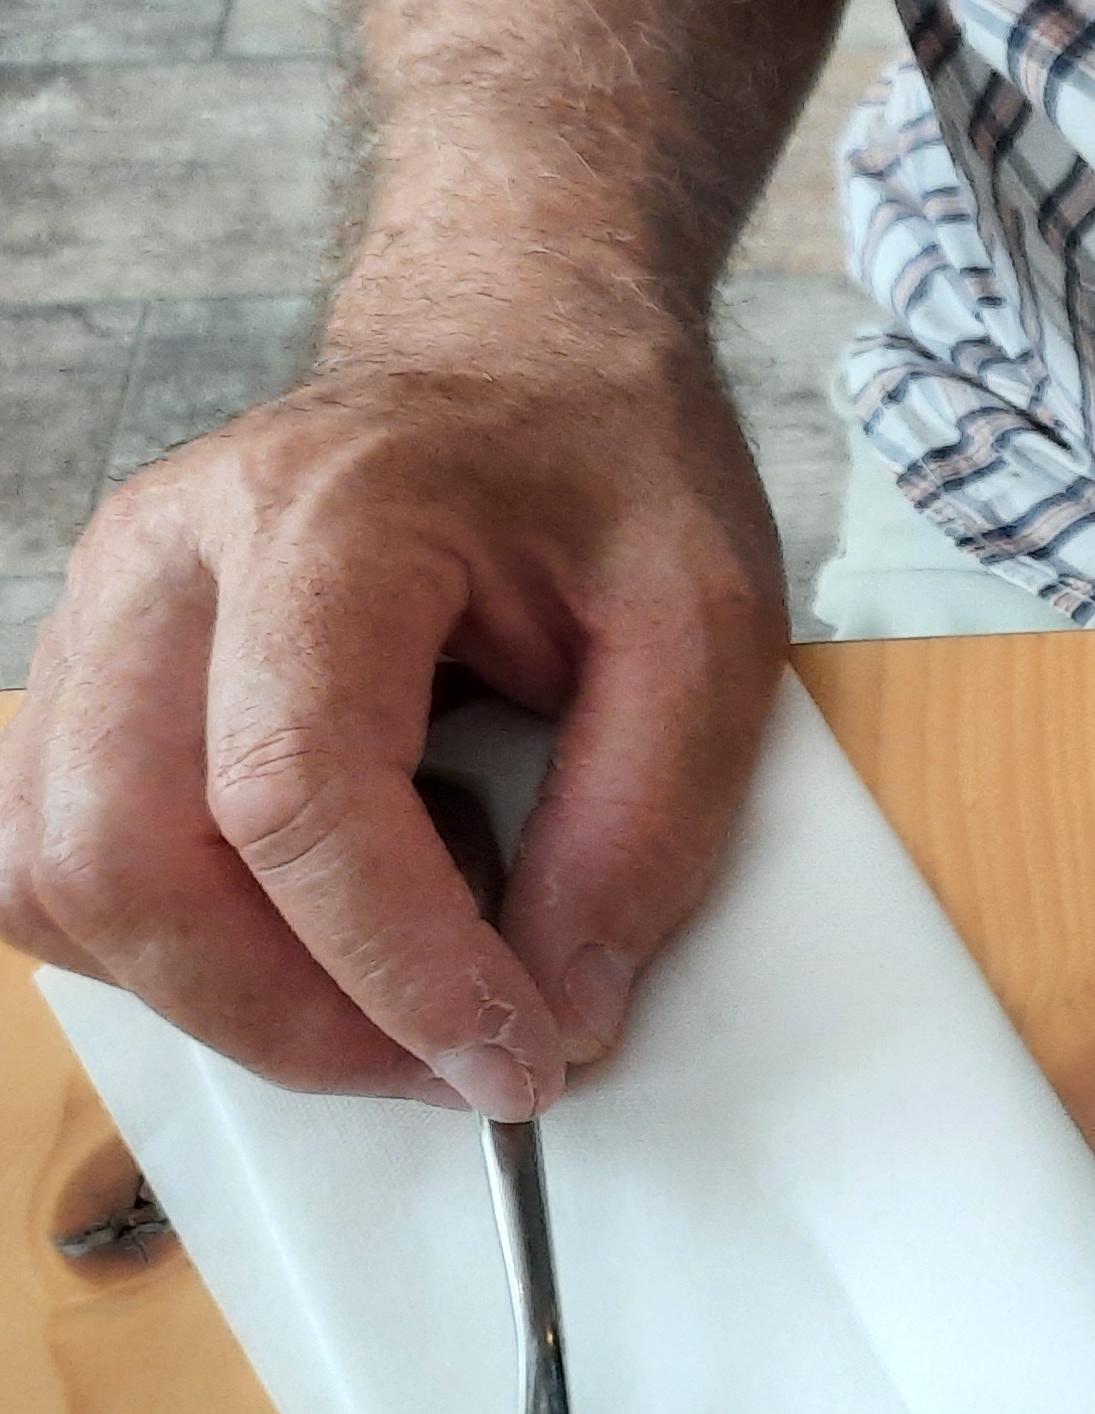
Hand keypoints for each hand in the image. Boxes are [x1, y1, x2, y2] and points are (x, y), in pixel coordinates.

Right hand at [0, 332, 788, 1114]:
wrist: (516, 347)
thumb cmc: (607, 461)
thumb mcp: (710, 624)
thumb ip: (644, 824)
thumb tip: (560, 1008)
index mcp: (327, 519)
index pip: (294, 793)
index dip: (399, 966)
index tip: (517, 1057)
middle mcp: (167, 559)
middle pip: (129, 856)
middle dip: (293, 1016)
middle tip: (457, 1067)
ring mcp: (100, 611)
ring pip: (62, 877)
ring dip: (225, 999)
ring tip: (397, 1001)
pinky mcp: (94, 674)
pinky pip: (62, 861)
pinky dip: (177, 944)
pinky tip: (316, 931)